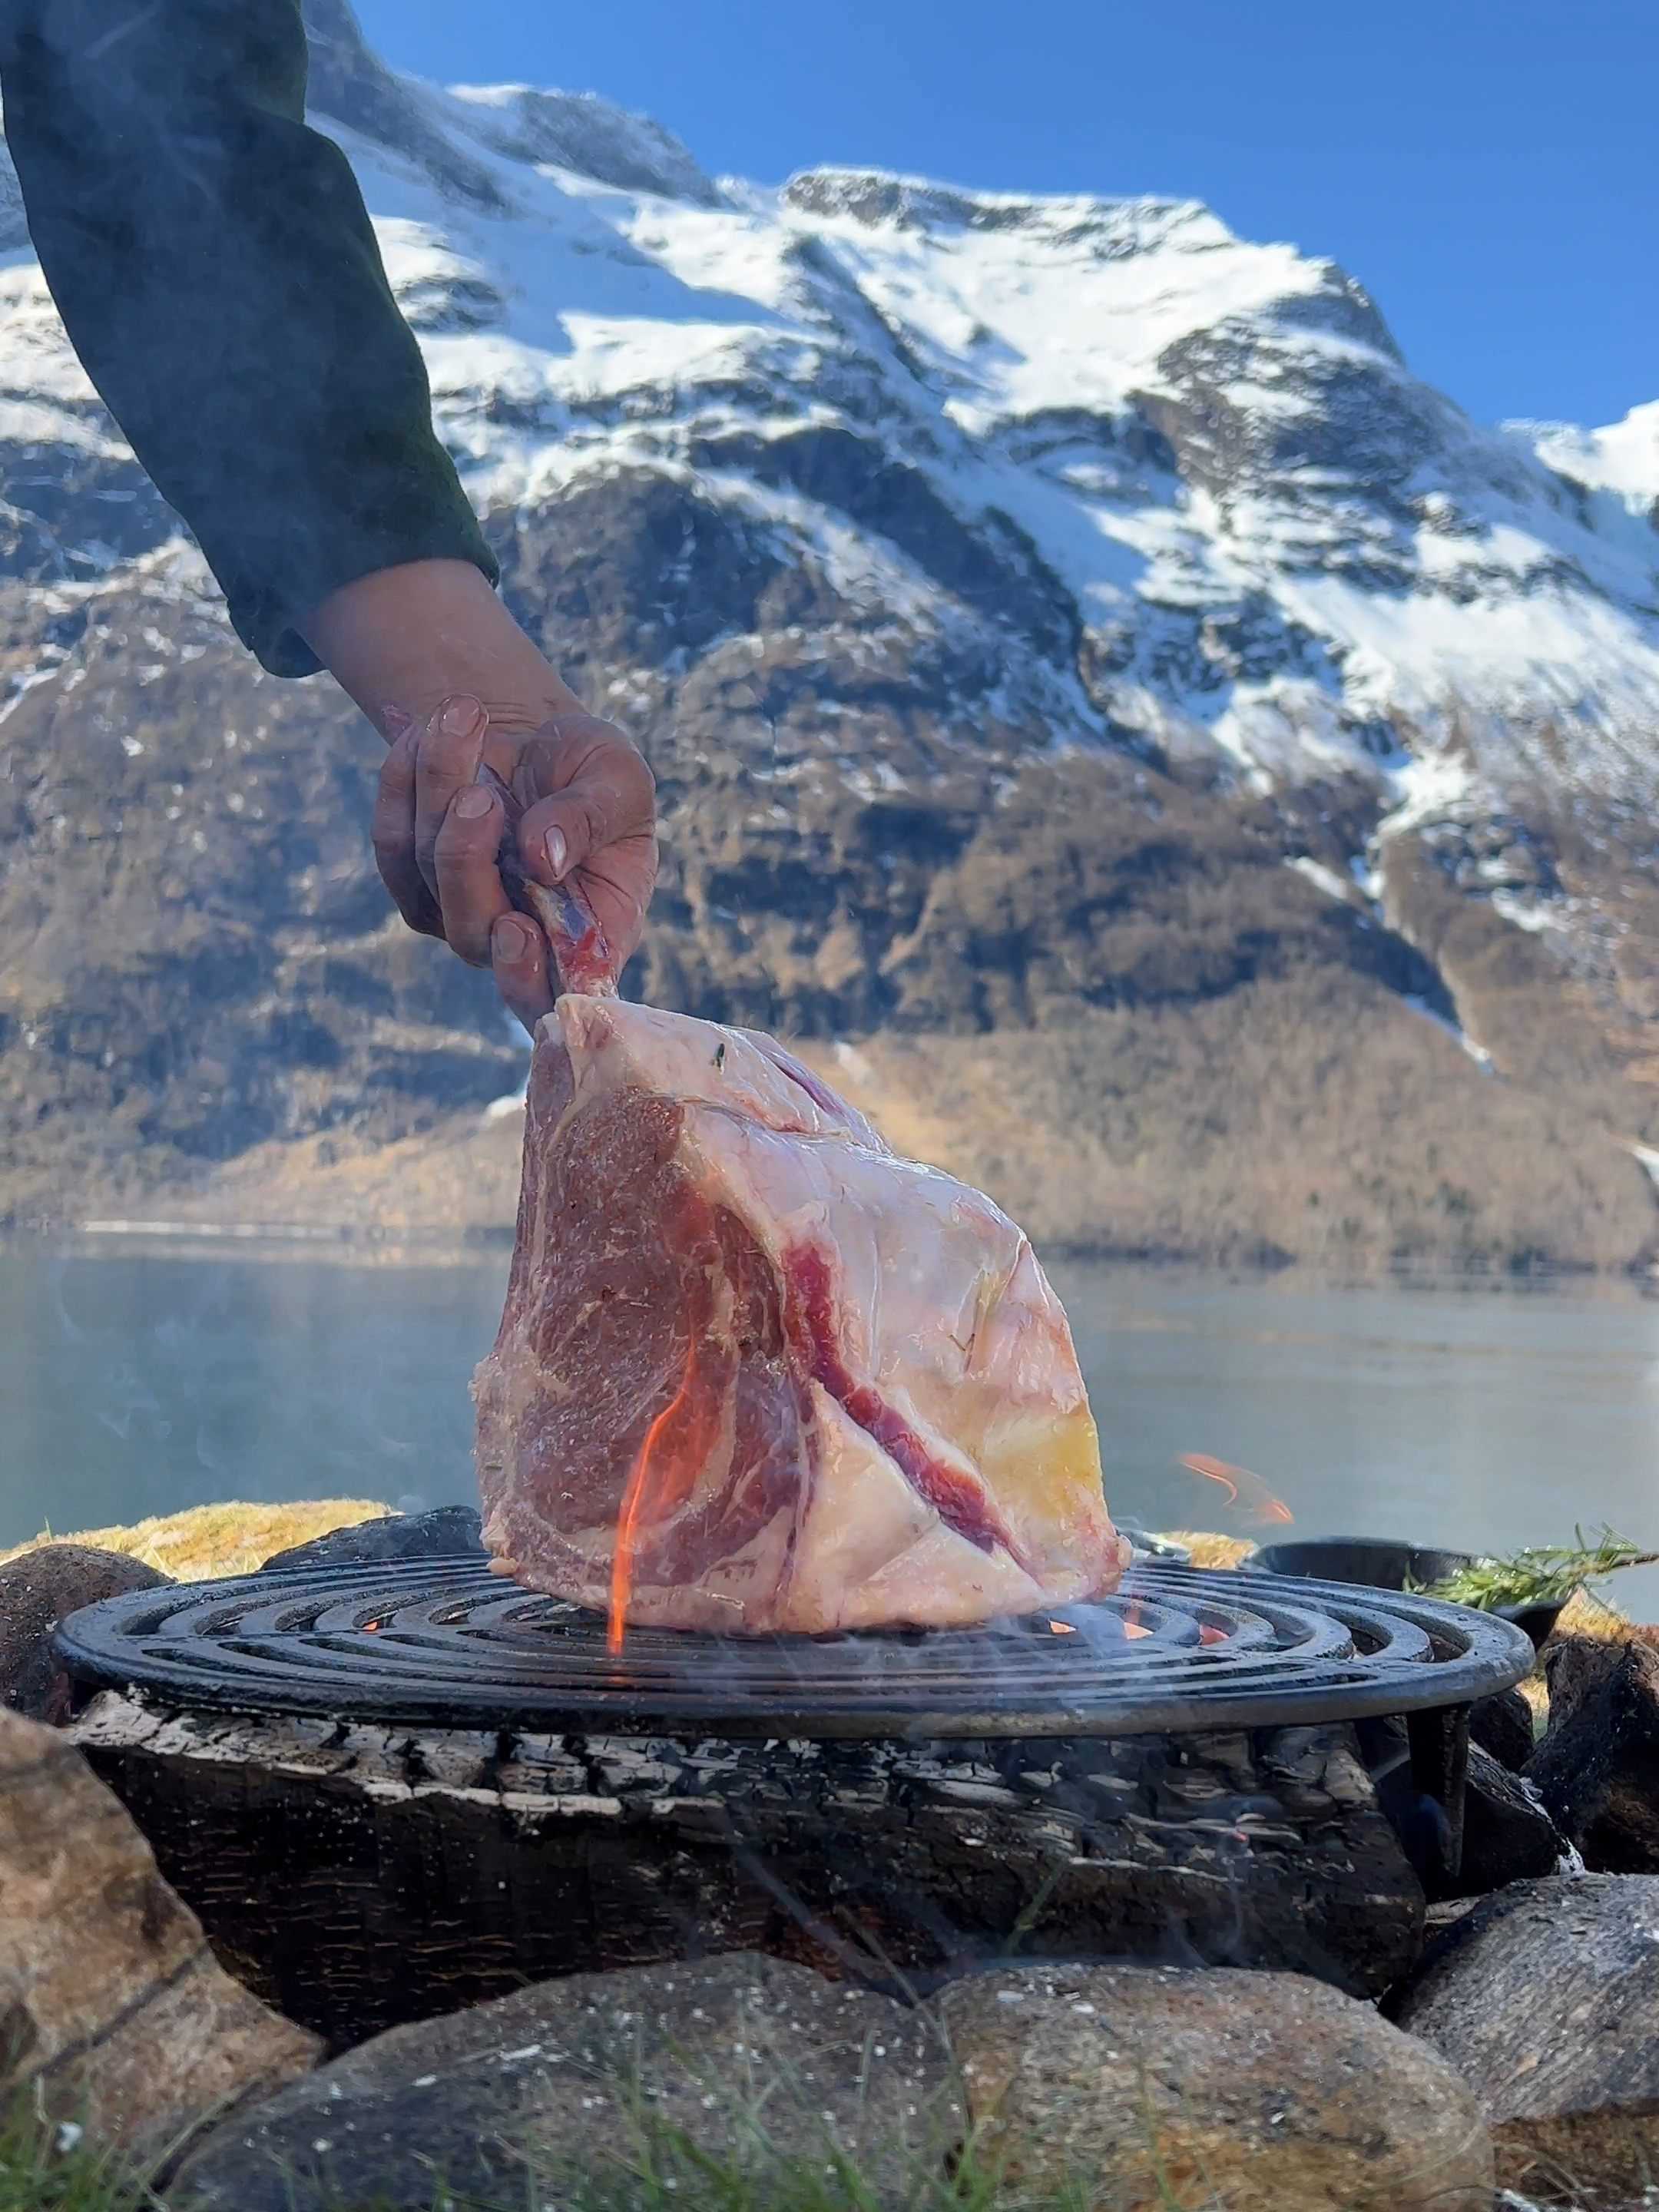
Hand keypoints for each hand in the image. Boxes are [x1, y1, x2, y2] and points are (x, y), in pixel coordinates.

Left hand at [301, 561, 656, 1031]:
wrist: (539, 741)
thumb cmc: (593, 770)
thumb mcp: (617, 778)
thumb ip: (591, 817)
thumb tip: (542, 858)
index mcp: (590, 932)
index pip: (556, 993)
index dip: (529, 981)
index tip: (516, 930)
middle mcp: (523, 938)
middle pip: (473, 933)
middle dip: (467, 857)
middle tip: (484, 791)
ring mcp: (462, 915)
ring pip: (427, 873)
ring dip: (439, 785)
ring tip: (466, 715)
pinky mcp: (415, 882)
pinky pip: (391, 841)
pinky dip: (405, 778)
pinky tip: (430, 732)